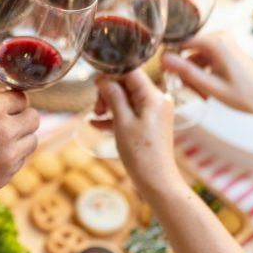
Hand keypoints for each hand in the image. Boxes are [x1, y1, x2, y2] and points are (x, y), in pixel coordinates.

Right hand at [0, 92, 38, 203]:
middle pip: (34, 118)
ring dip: (20, 139)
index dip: (13, 102)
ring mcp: (7, 155)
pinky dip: (11, 158)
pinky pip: (20, 161)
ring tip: (2, 141)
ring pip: (32, 141)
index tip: (9, 106)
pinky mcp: (5, 175)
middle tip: (10, 123)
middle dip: (22, 118)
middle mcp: (4, 129)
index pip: (21, 98)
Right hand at [95, 72, 179, 195]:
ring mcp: (155, 112)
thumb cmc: (141, 153)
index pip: (131, 72)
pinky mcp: (151, 124)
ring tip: (96, 116)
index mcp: (153, 97)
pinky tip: (96, 124)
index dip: (111, 74)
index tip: (95, 84)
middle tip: (97, 108)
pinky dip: (115, 116)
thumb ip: (114, 97)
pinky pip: (130, 112)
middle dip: (109, 92)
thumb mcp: (122, 122)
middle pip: (128, 84)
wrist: (157, 181)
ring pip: (127, 98)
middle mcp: (157, 101)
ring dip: (109, 104)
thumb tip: (104, 80)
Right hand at [161, 32, 252, 125]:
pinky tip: (206, 92)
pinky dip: (202, 75)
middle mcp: (219, 38)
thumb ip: (186, 71)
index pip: (180, 42)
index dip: (170, 58)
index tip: (167, 76)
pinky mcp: (226, 52)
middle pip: (187, 51)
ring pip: (194, 58)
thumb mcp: (211, 86)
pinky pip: (204, 60)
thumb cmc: (246, 96)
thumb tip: (163, 59)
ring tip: (201, 96)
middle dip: (184, 72)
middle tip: (188, 91)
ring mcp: (223, 44)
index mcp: (216, 42)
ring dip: (193, 76)